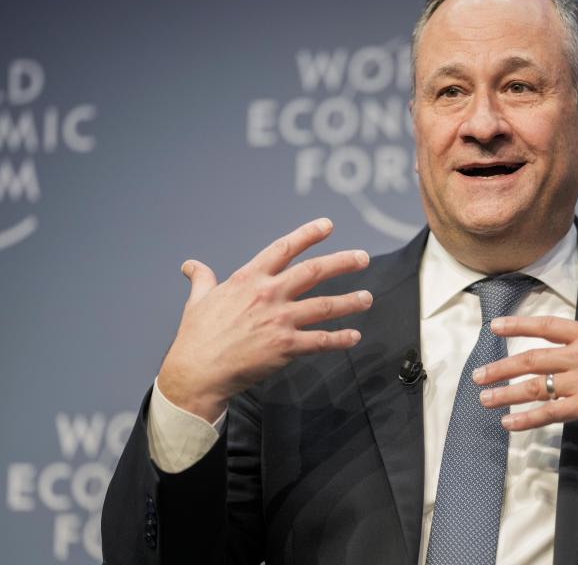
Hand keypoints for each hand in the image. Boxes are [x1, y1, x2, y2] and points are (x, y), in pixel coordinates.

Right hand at [157, 218, 372, 421]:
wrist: (197, 372)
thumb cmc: (196, 336)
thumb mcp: (198, 300)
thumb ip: (202, 280)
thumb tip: (191, 266)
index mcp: (249, 279)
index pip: (284, 249)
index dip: (308, 234)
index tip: (328, 225)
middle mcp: (269, 294)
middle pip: (314, 271)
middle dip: (342, 263)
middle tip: (363, 258)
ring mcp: (279, 319)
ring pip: (324, 305)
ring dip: (349, 301)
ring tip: (367, 298)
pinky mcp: (286, 346)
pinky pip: (320, 340)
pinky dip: (340, 339)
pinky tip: (353, 336)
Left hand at [472, 313, 577, 432]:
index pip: (546, 326)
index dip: (517, 325)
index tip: (495, 327)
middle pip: (530, 359)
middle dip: (500, 367)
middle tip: (478, 374)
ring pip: (534, 387)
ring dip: (505, 393)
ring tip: (484, 399)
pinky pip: (548, 413)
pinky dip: (526, 419)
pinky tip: (509, 423)